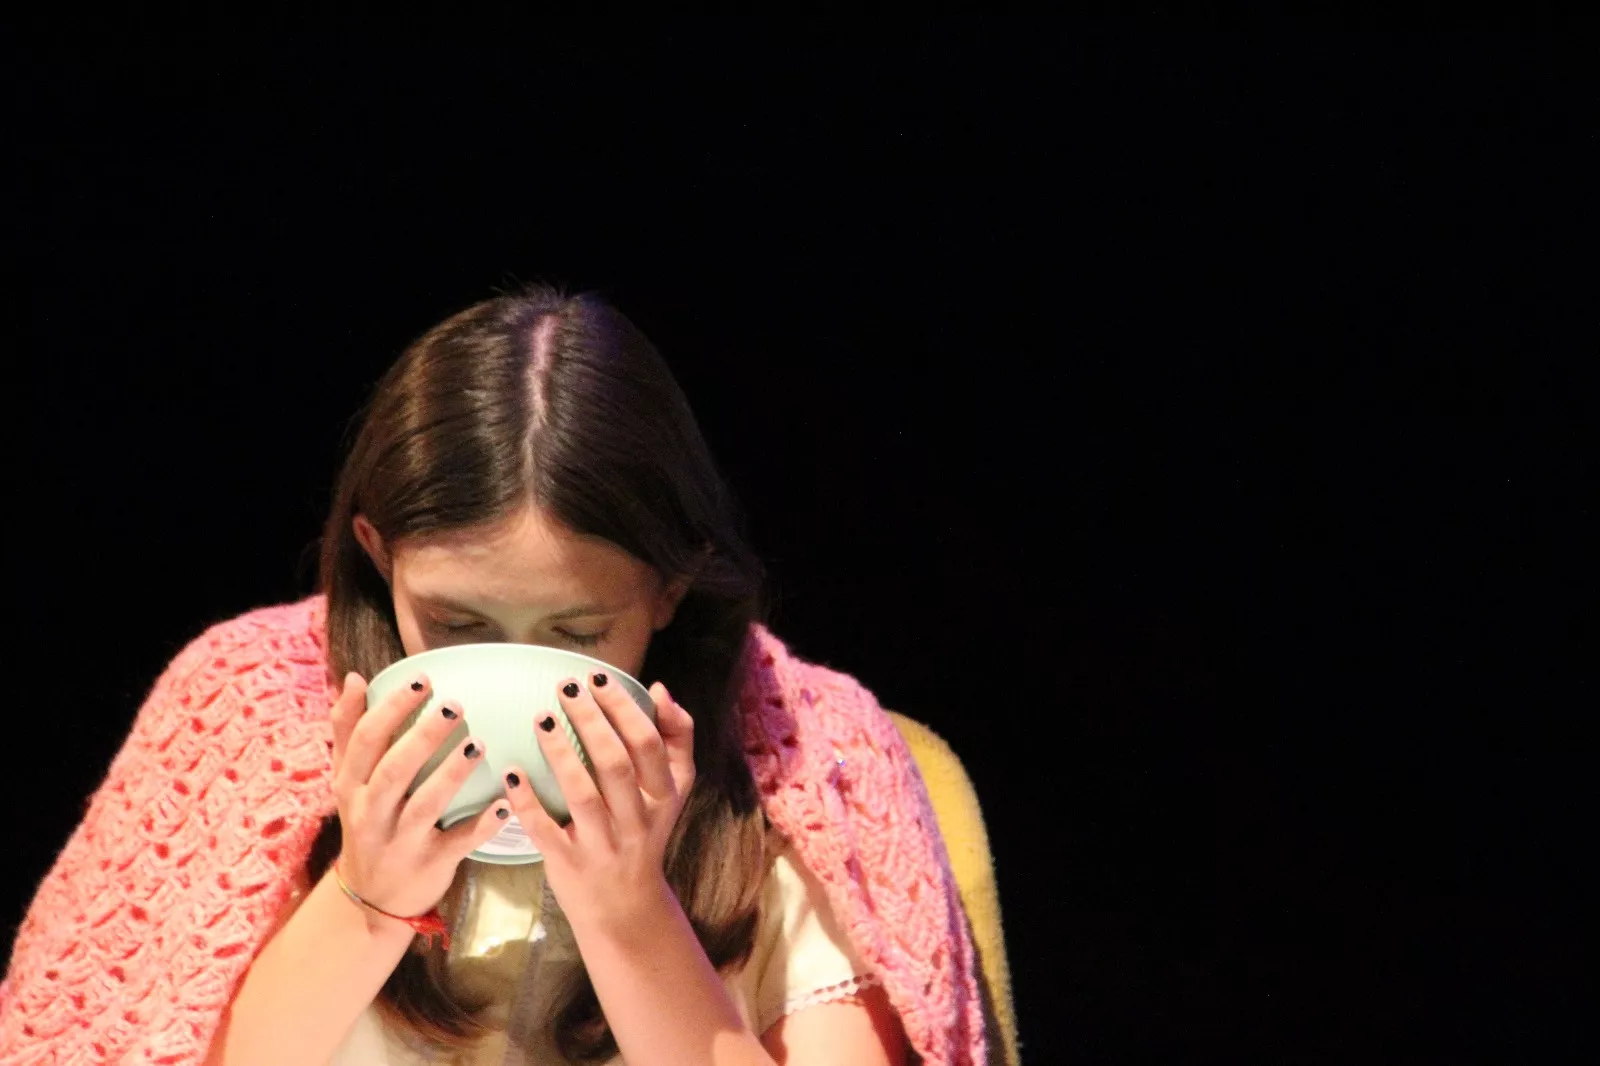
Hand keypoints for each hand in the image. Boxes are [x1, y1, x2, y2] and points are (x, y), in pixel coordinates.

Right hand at [327, 671, 511, 919]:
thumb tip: (354, 678)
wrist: (371, 900)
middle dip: (422, 737)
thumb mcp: (348, 782)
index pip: (366, 741)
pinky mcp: (430, 865)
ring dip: (451, 774)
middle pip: (393, 771)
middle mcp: (371, 813)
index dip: (392, 709)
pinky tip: (504, 804)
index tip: (422, 680)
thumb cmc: (367, 823)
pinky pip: (458, 844)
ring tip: (478, 743)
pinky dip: (481, 826)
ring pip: (425, 806)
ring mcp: (401, 842)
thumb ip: (349, 732)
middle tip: (454, 704)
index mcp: (351, 786)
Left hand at [499, 672, 696, 928]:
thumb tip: (660, 689)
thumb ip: (676, 738)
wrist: (627, 908)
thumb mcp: (674, 790)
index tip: (597, 678)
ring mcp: (602, 844)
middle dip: (591, 721)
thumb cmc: (646, 833)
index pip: (648, 745)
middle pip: (615, 764)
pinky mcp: (568, 864)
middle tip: (566, 687)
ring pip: (582, 795)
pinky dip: (528, 802)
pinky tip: (512, 771)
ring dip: (561, 754)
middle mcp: (636, 820)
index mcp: (663, 796)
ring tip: (541, 717)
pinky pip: (545, 831)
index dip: (624, 708)